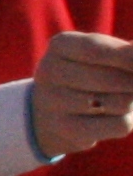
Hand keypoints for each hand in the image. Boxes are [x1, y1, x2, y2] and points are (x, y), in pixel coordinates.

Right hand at [31, 31, 132, 159]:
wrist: (51, 112)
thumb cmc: (91, 73)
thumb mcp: (106, 55)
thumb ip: (128, 53)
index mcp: (60, 46)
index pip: (97, 50)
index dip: (129, 58)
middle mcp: (50, 72)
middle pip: (112, 79)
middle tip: (130, 85)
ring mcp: (55, 103)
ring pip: (120, 103)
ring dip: (131, 102)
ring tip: (118, 99)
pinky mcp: (67, 129)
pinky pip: (119, 125)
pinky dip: (128, 120)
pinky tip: (113, 116)